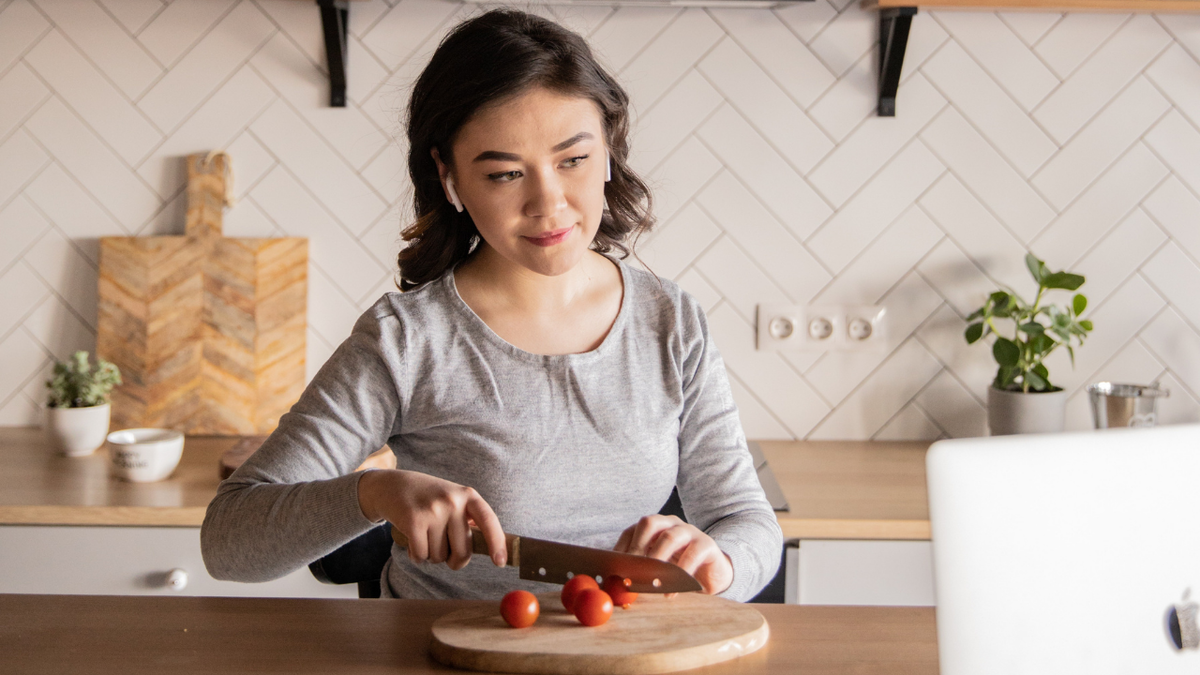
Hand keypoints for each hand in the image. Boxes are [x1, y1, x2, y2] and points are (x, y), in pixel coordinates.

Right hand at [357, 469, 506, 570]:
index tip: (500, 563)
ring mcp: (433, 510)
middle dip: (453, 560)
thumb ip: (469, 520)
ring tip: (424, 534)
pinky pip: (421, 556)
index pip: (488, 521)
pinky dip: (416, 555)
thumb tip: (490, 548)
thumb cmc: (429, 498)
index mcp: (468, 495)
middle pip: (463, 551)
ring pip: (439, 557)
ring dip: (431, 554)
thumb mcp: (454, 499)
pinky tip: (413, 540)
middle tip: (444, 549)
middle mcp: (453, 501)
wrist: (393, 485)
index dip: (497, 543)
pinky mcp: (413, 521)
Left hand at [613, 515, 732, 595]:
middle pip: (650, 523)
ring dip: (657, 560)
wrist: (712, 574)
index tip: (614, 569)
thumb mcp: (656, 568)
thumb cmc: (678, 570)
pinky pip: (692, 554)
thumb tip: (614, 585)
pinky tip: (671, 592)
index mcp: (654, 527)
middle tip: (630, 571)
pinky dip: (680, 573)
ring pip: (670, 537)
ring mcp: (689, 531)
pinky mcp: (706, 544)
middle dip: (637, 547)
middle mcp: (670, 524)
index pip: (631, 530)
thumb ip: (639, 571)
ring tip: (651, 581)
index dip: (621, 548)